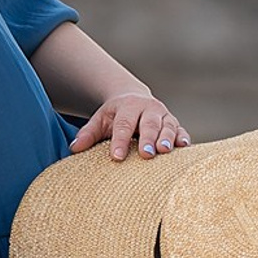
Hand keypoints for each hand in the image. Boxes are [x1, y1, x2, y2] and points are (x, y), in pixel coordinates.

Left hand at [71, 90, 188, 160]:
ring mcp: (165, 116)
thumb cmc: (116, 116)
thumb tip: (73, 149)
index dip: (120, 141)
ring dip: (167, 138)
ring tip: (164, 151)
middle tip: (145, 154)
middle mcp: (149, 109)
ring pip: (168, 126)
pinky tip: (183, 147)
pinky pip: (182, 131)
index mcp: (128, 106)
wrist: (135, 100)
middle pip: (149, 124)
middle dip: (148, 139)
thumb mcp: (101, 120)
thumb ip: (88, 134)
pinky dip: (183, 138)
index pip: (123, 124)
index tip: (116, 157)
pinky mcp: (176, 124)